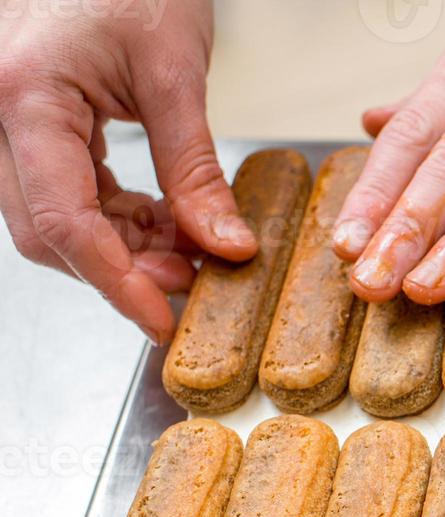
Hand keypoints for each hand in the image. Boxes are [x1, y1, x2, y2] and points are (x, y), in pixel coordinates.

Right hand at [0, 0, 253, 342]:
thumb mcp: (175, 71)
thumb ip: (195, 167)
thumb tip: (226, 245)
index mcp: (25, 98)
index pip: (63, 220)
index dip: (115, 280)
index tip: (162, 319)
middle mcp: (2, 116)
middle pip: (49, 232)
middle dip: (122, 269)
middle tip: (194, 281)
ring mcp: (11, 123)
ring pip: (58, 220)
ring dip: (126, 247)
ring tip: (195, 248)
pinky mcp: (35, 127)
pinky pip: (70, 194)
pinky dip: (121, 218)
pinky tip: (171, 222)